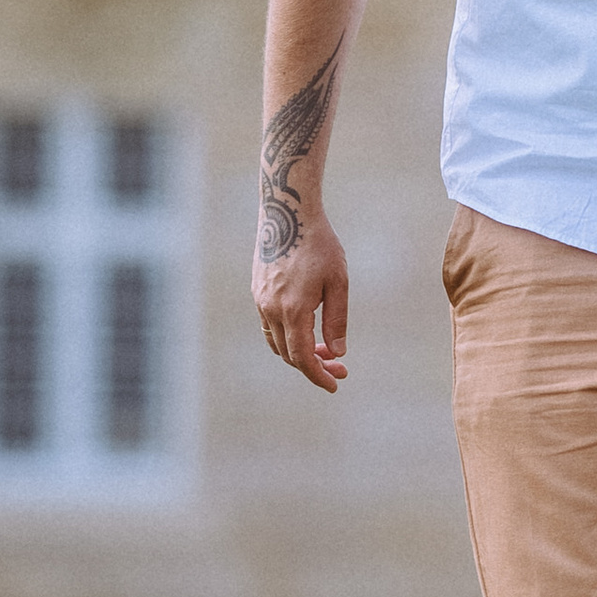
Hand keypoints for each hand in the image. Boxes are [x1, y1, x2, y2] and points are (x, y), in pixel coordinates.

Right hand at [254, 202, 349, 393]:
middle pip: (289, 354)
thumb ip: (336, 320)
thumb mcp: (338, 282)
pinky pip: (268, 326)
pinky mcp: (257, 291)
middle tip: (339, 367)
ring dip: (299, 352)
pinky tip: (306, 330)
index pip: (302, 358)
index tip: (335, 384)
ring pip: (276, 342)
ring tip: (325, 350)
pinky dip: (286, 337)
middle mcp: (271, 310)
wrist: (288, 212)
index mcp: (293, 310)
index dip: (318, 375)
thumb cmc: (320, 244)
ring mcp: (260, 301)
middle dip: (314, 365)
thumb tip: (337, 352)